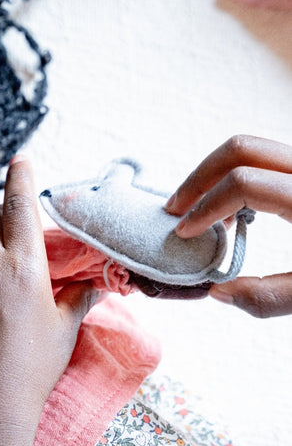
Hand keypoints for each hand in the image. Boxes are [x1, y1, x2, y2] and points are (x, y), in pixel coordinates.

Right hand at [166, 135, 291, 316]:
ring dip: (215, 176)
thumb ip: (268, 297)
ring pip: (254, 149)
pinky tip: (232, 209)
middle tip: (175, 210)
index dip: (205, 209)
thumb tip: (219, 292)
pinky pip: (269, 161)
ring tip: (197, 211)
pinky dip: (238, 178)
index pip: (243, 184)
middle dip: (199, 178)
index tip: (185, 234)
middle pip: (241, 149)